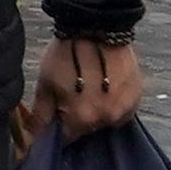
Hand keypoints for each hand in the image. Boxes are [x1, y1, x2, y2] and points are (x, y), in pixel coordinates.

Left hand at [23, 35, 143, 146]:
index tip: (53, 119)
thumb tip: (33, 139)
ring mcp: (126, 110)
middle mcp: (107, 121)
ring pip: (106, 121)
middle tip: (70, 96)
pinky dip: (111, 104)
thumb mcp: (45, 85)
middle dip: (76, 120)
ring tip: (87, 89)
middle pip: (87, 130)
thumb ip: (41, 116)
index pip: (67, 140)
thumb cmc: (65, 56)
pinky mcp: (137, 98)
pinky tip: (103, 87)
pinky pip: (122, 110)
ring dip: (96, 112)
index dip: (57, 131)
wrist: (97, 29)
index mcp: (82, 120)